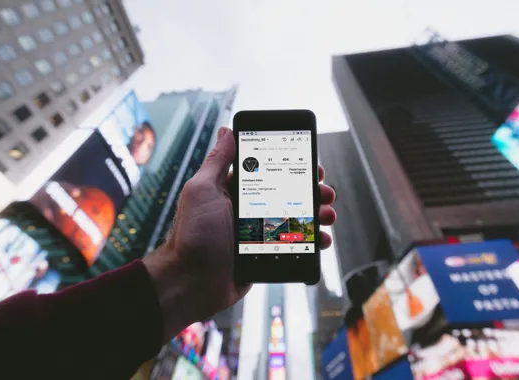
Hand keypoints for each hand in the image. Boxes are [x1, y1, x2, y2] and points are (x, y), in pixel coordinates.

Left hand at [143, 127, 336, 341]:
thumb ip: (217, 162)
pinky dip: (312, 242)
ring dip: (316, 214)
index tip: (311, 164)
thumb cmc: (192, 236)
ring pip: (296, 219)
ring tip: (327, 215)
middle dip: (311, 191)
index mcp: (234, 191)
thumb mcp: (202, 191)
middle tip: (325, 191)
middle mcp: (249, 210)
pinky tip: (321, 239)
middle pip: (289, 194)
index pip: (270, 172)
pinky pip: (295, 245)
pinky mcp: (267, 254)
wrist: (191, 283)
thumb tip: (226, 131)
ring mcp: (260, 233)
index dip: (292, 166)